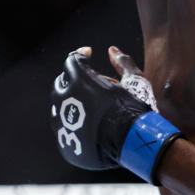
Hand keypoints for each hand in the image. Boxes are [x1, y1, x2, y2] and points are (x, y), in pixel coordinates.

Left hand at [49, 47, 180, 182]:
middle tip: (91, 83)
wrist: (134, 144)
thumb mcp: (134, 81)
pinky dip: (74, 126)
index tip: (88, 54)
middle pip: (61, 83)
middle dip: (74, 80)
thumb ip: (122, 63)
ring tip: (91, 107)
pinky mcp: (65, 144)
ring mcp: (62, 124)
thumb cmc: (134, 110)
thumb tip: (112, 50)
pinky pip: (64, 130)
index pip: (72, 61)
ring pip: (59, 108)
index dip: (81, 55)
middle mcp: (64, 100)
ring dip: (71, 103)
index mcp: (78, 81)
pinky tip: (89, 126)